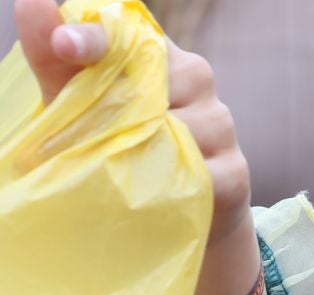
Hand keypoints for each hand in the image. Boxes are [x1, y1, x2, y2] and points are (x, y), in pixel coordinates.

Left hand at [17, 0, 251, 243]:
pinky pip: (200, 173)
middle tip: (93, 137)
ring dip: (144, 152)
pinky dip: (173, 184)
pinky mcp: (234, 169)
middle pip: (154, 83)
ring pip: (178, 129)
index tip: (65, 45)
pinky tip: (157, 193)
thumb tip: (31, 3)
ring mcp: (219, 122)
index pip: (127, 30)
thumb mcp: (75, 103)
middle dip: (117, 110)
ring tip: (126, 172)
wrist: (171, 207)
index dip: (94, 38)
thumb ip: (53, 59)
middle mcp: (194, 77)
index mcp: (153, 52)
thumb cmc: (116, 142)